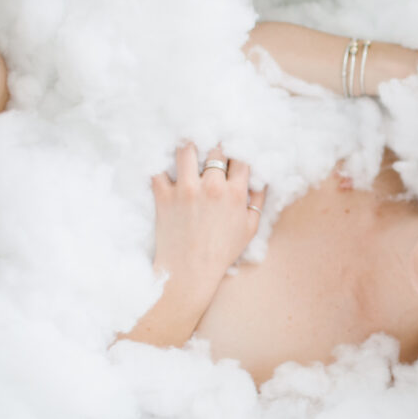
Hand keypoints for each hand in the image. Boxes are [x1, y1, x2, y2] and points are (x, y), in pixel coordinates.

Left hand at [151, 143, 265, 292]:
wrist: (190, 272)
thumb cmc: (222, 251)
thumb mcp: (250, 228)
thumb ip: (257, 200)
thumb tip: (260, 178)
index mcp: (235, 193)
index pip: (240, 157)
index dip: (237, 152)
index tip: (232, 154)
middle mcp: (211, 186)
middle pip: (214, 149)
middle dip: (214, 147)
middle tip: (210, 149)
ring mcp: (185, 189)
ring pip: (185, 149)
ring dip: (188, 146)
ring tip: (188, 148)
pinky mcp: (163, 196)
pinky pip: (157, 169)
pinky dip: (160, 165)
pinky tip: (164, 165)